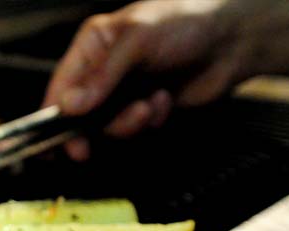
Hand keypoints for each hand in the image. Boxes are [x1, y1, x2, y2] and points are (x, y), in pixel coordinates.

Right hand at [44, 0, 288, 160]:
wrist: (234, 40)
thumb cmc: (186, 23)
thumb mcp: (137, 41)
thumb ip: (102, 76)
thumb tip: (69, 105)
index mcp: (92, 47)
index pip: (60, 87)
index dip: (54, 116)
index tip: (54, 141)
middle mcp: (103, 73)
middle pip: (78, 115)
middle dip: (88, 130)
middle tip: (85, 150)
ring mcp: (124, 93)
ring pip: (107, 127)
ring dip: (127, 123)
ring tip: (149, 104)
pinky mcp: (145, 110)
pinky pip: (135, 130)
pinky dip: (150, 120)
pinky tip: (165, 99)